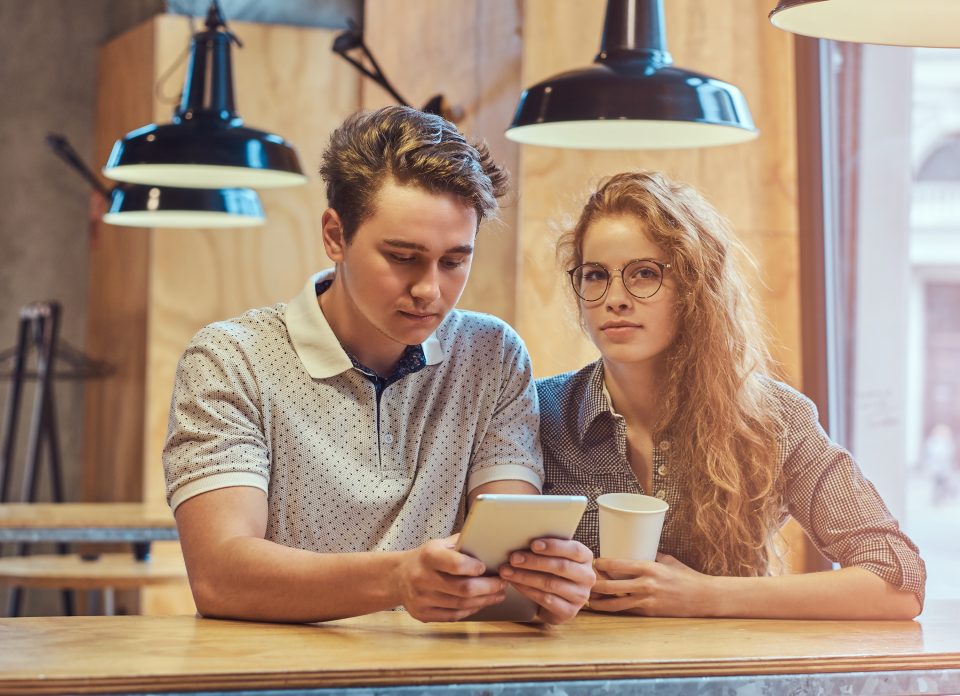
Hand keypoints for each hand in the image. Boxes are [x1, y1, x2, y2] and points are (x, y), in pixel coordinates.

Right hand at [396, 535, 506, 621]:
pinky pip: (453, 616)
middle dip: (488, 587)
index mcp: (428, 556)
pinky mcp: (423, 614)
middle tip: (502, 584)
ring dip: (484, 600)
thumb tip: (491, 544)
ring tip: (498, 594)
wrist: (398, 577)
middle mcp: (422, 578)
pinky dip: (471, 610)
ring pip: (461, 605)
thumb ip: (462, 544)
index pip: (455, 564)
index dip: (475, 568)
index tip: (488, 567)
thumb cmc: (427, 558)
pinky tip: (481, 603)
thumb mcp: (440, 544)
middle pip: (463, 589)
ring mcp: (421, 599)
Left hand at [499, 538, 594, 623]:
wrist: (558, 601)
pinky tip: (515, 584)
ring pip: (550, 584)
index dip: (554, 546)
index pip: (574, 549)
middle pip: (561, 567)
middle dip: (534, 561)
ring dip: (525, 576)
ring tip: (507, 571)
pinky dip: (527, 590)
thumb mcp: (554, 557)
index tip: (533, 544)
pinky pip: (546, 599)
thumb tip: (521, 538)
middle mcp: (587, 577)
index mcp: (585, 558)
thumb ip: (546, 548)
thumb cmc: (553, 572)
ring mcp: (580, 596)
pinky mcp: (570, 612)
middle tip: (513, 558)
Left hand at [590, 553, 716, 616]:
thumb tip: (635, 549)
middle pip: (612, 586)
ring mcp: (647, 600)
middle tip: (585, 580)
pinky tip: (605, 607)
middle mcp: (645, 584)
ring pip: (616, 603)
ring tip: (588, 599)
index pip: (618, 565)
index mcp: (649, 568)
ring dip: (600, 601)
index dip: (602, 564)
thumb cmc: (685, 576)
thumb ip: (651, 556)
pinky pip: (628, 610)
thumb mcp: (667, 561)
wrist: (702, 597)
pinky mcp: (649, 613)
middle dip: (596, 584)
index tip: (594, 562)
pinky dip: (615, 609)